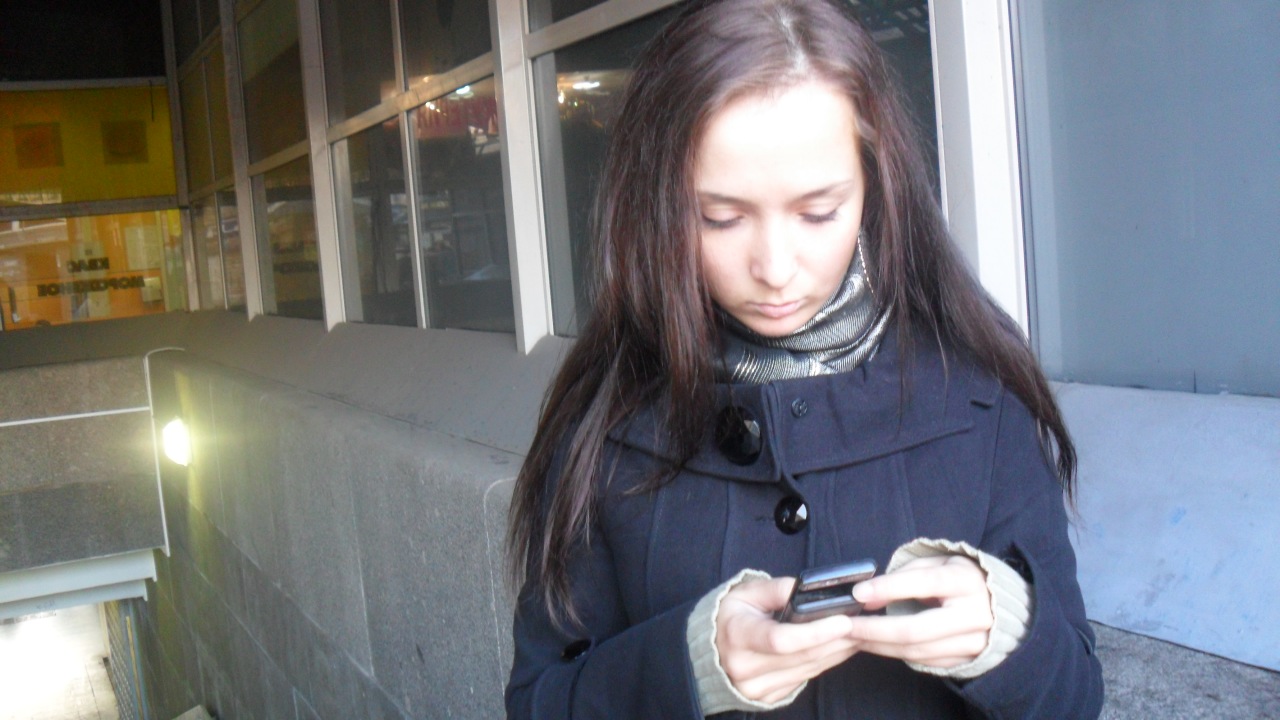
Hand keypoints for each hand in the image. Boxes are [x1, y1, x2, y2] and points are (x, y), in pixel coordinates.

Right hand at [715, 577, 859, 702]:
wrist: (711, 649)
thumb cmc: (732, 614)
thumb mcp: (746, 592)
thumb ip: (776, 589)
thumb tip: (806, 589)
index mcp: (737, 635)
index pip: (782, 639)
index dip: (816, 632)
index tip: (844, 621)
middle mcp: (744, 667)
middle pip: (802, 657)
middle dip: (837, 641)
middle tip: (863, 625)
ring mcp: (755, 688)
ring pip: (808, 670)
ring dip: (836, 653)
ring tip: (857, 635)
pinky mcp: (766, 698)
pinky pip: (804, 680)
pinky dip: (824, 663)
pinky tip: (838, 649)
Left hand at [847, 555, 992, 668]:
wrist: (1000, 606)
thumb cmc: (959, 579)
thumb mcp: (937, 563)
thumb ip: (903, 575)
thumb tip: (866, 596)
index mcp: (966, 581)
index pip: (924, 583)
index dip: (888, 588)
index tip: (858, 593)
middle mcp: (974, 615)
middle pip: (915, 630)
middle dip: (874, 630)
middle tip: (846, 626)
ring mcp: (973, 643)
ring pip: (916, 650)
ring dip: (879, 645)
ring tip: (854, 637)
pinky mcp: (967, 661)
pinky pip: (924, 661)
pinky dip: (896, 653)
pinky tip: (876, 645)